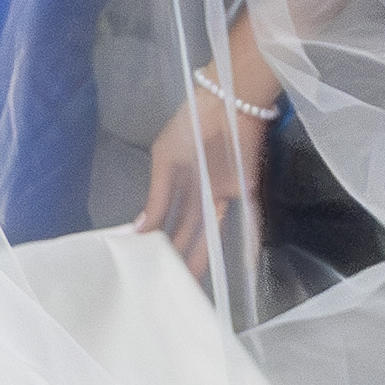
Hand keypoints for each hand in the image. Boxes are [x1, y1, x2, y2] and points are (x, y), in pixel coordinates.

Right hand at [133, 77, 272, 283]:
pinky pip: (243, 221)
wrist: (228, 103)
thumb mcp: (164, 159)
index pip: (164, 217)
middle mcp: (197, 191)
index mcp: (175, 181)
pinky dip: (242, 241)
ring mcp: (221, 193)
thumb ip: (156, 195)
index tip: (146, 262)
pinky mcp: (244, 192)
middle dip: (178, 253)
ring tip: (192, 280)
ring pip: (209, 232)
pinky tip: (235, 262)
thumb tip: (140, 228)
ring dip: (202, 255)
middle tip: (169, 281)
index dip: (156, 238)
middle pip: (187, 230)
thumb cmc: (190, 124)